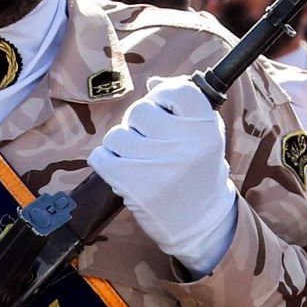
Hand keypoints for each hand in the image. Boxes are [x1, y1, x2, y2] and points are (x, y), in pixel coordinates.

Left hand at [88, 77, 239, 273]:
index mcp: (205, 129)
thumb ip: (185, 106)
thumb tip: (153, 82)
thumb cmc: (198, 173)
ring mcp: (157, 165)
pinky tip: (121, 170)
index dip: (163, 94)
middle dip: (138, 124)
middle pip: (140, 110)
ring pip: (117, 134)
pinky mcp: (133, 185)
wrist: (199, 223)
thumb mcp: (206, 136)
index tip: (161, 107)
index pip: (179, 91)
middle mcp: (184, 145)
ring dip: (121, 145)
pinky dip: (106, 161)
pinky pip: (101, 156)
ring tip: (137, 159)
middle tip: (149, 142)